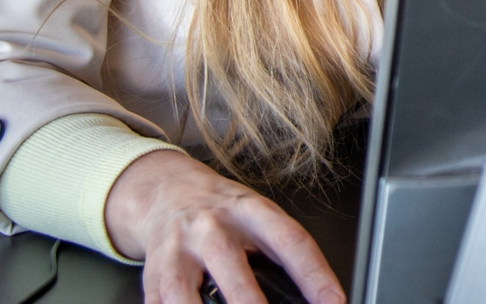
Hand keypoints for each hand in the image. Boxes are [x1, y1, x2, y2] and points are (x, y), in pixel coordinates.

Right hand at [106, 149, 343, 303]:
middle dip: (248, 302)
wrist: (168, 193)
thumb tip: (312, 296)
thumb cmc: (222, 212)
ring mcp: (176, 252)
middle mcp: (211, 228)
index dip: (315, 274)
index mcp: (250, 211)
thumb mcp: (256, 217)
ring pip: (183, 292)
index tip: (334, 302)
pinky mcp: (152, 276)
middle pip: (230, 264)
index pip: (290, 240)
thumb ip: (276, 252)